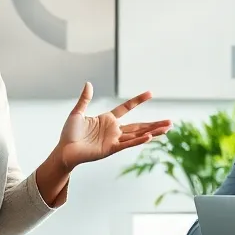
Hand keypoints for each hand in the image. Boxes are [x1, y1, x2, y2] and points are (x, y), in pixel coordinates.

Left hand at [56, 84, 170, 169]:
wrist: (64, 151)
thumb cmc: (69, 134)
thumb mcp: (77, 113)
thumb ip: (85, 99)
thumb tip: (89, 83)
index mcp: (107, 119)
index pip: (127, 107)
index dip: (138, 101)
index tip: (151, 93)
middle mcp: (114, 130)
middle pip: (139, 125)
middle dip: (155, 124)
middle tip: (170, 121)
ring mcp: (114, 140)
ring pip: (138, 134)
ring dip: (153, 132)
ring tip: (167, 128)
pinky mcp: (111, 149)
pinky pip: (127, 143)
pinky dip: (138, 140)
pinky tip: (150, 136)